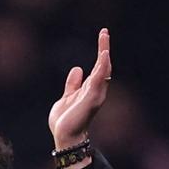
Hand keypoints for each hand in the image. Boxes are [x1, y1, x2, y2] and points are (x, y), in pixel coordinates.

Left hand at [49, 28, 111, 151]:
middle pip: (104, 66)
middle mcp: (95, 90)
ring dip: (104, 52)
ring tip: (104, 36)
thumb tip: (78, 68)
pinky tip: (104, 54)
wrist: (64, 137)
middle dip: (104, 48)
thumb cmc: (65, 122)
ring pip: (104, 70)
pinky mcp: (92, 98)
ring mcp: (95, 94)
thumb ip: (73, 84)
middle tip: (104, 31)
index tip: (102, 36)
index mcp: (89, 89)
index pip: (98, 67)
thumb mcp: (67, 97)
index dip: (100, 52)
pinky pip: (100, 79)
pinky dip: (102, 67)